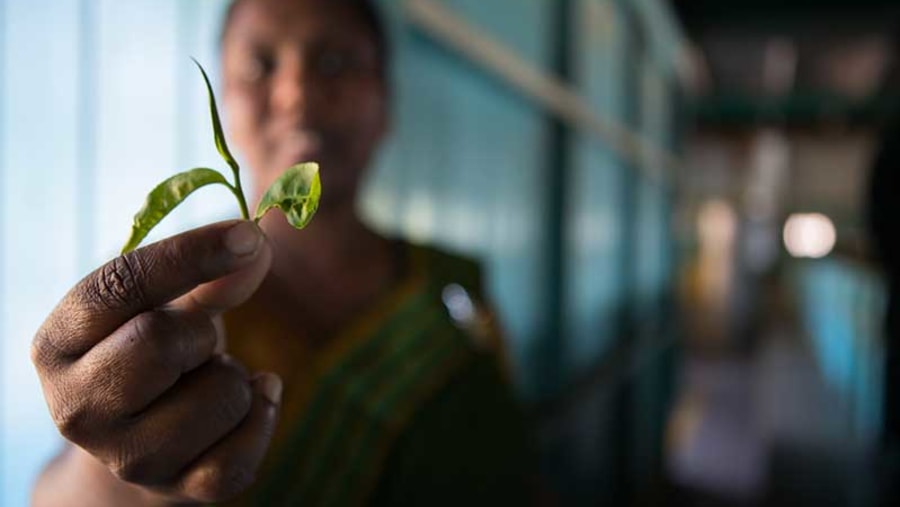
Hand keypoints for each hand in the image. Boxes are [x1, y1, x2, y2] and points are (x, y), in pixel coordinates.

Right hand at [32, 220, 278, 502]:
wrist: (144, 441)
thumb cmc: (152, 356)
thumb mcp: (163, 306)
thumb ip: (206, 275)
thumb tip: (255, 247)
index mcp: (59, 344)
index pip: (117, 286)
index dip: (188, 255)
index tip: (248, 234)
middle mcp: (77, 407)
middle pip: (161, 341)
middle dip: (199, 333)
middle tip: (194, 346)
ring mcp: (127, 458)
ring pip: (221, 394)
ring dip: (233, 376)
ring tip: (205, 382)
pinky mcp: (179, 488)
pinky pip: (246, 450)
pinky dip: (264, 413)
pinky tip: (250, 400)